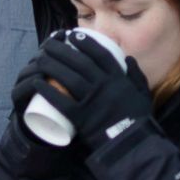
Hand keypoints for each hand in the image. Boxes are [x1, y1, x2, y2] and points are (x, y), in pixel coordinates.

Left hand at [30, 31, 152, 151]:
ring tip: (39, 58)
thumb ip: (137, 75)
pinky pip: (61, 102)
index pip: (100, 55)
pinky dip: (48, 91)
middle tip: (48, 43)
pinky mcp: (81, 118)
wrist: (132, 146)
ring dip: (51, 65)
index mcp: (119, 79)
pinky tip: (37, 82)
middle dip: (62, 50)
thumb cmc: (137, 119)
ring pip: (68, 78)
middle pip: (79, 62)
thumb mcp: (142, 94)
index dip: (85, 42)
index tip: (72, 34)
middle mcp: (105, 87)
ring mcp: (92, 102)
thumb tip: (128, 58)